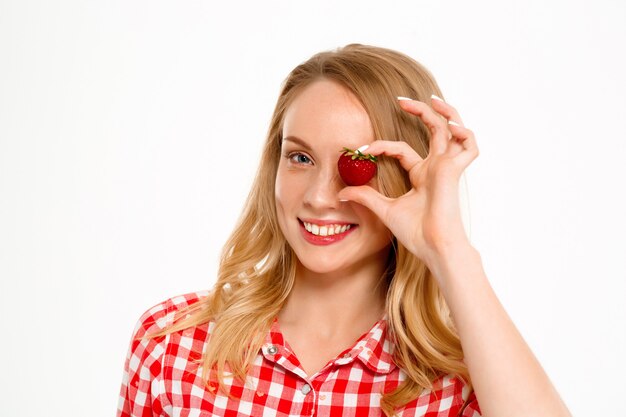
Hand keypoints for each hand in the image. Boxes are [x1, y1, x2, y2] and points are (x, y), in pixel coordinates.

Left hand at [337, 96, 478, 269]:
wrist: (432, 246)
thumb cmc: (415, 233)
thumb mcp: (383, 209)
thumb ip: (365, 197)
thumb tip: (341, 192)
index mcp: (421, 175)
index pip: (401, 149)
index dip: (380, 147)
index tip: (360, 150)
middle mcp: (436, 167)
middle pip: (432, 130)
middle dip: (419, 111)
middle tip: (400, 100)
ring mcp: (447, 167)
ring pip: (453, 130)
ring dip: (445, 112)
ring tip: (429, 100)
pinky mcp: (455, 171)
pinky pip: (469, 146)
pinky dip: (465, 132)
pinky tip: (450, 124)